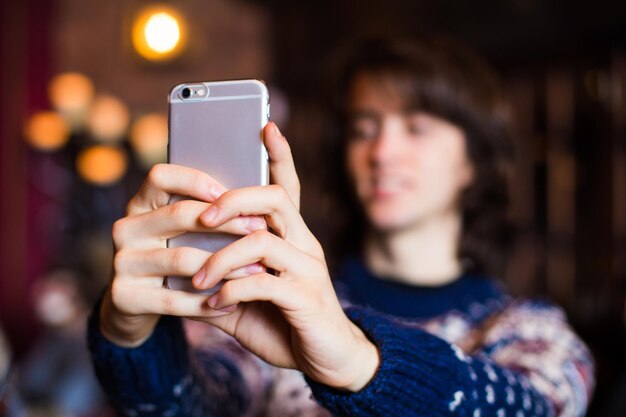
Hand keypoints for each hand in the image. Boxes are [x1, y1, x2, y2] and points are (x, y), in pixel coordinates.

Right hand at [100, 163, 266, 346]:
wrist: (133, 304)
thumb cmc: (173, 256)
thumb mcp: (179, 231)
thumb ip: (204, 212)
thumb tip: (253, 198)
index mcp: (140, 204)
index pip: (160, 177)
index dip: (194, 180)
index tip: (229, 194)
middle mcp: (126, 228)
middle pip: (178, 216)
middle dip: (227, 222)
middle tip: (261, 230)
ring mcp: (122, 262)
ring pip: (181, 260)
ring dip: (225, 266)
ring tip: (257, 270)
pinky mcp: (124, 296)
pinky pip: (174, 300)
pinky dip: (208, 303)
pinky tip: (233, 303)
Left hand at [192, 123, 379, 391]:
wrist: (328, 359)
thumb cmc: (287, 320)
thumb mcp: (249, 296)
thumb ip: (222, 278)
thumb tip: (180, 272)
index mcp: (292, 236)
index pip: (286, 186)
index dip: (278, 155)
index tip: (265, 125)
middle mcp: (304, 243)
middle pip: (272, 198)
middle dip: (233, 198)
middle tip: (202, 217)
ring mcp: (308, 268)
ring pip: (263, 239)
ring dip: (222, 257)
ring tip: (198, 278)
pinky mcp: (305, 297)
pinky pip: (265, 282)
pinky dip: (232, 289)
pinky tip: (215, 304)